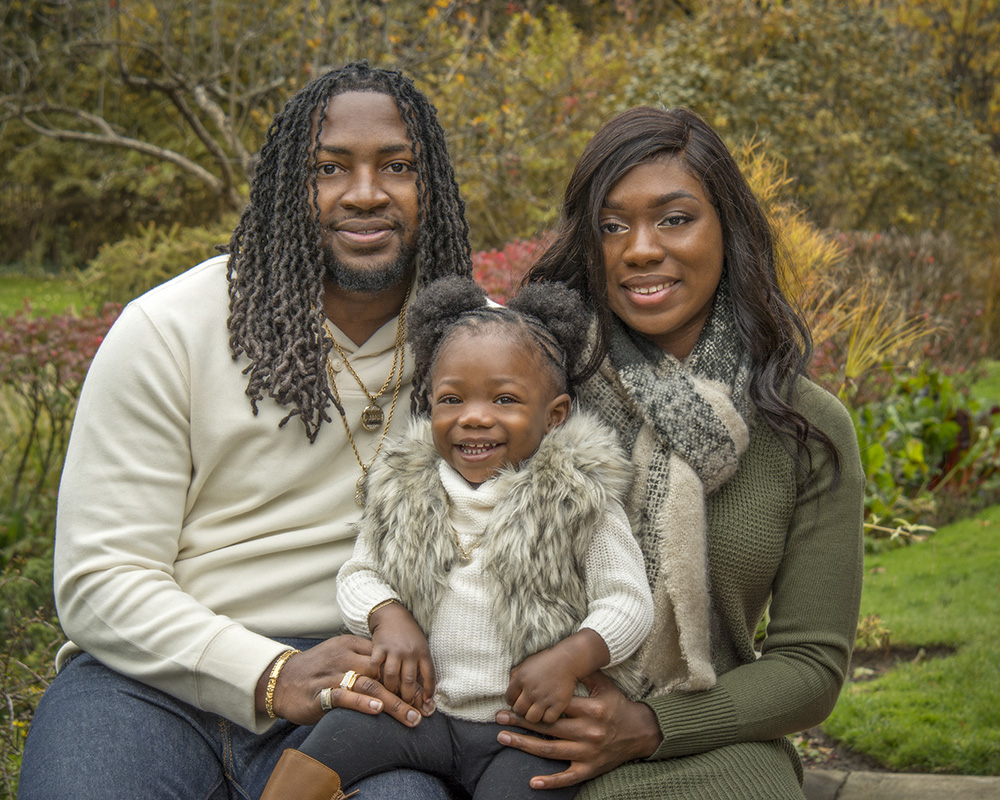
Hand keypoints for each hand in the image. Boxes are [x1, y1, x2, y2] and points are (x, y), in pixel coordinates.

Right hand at [255, 635, 424, 726]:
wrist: (280, 680)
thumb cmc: (315, 669)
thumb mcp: (340, 655)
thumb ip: (362, 660)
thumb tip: (391, 672)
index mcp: (351, 645)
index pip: (385, 658)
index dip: (405, 676)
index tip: (422, 694)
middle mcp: (344, 657)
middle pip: (382, 672)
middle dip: (405, 692)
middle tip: (423, 708)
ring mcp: (332, 675)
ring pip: (369, 685)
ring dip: (393, 703)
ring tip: (411, 716)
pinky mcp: (319, 693)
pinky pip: (343, 696)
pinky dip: (361, 702)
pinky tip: (377, 709)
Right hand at [368, 602, 435, 708]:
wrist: (392, 615)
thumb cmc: (408, 635)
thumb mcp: (421, 646)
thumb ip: (422, 666)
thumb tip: (427, 692)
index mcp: (423, 651)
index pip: (429, 675)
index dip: (429, 690)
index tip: (426, 702)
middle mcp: (409, 651)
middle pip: (409, 681)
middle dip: (407, 697)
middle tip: (405, 705)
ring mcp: (394, 649)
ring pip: (391, 677)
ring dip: (390, 689)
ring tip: (390, 695)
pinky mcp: (379, 647)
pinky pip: (375, 666)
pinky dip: (374, 676)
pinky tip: (375, 681)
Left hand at [495, 671, 662, 789]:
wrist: (640, 733)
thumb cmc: (619, 706)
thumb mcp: (605, 686)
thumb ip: (586, 675)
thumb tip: (568, 661)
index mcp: (592, 710)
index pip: (556, 706)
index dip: (534, 703)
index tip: (513, 701)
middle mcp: (589, 732)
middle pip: (549, 727)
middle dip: (522, 722)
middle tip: (500, 718)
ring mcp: (588, 753)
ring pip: (551, 750)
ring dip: (525, 744)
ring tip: (504, 738)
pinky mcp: (589, 769)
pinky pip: (567, 778)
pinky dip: (550, 781)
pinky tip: (532, 781)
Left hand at [506, 628, 610, 723]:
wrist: (568, 659)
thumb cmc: (546, 660)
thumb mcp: (526, 663)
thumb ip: (515, 675)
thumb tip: (509, 686)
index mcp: (521, 679)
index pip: (509, 698)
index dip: (513, 701)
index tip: (519, 700)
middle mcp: (531, 690)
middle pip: (518, 711)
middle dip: (522, 710)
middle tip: (528, 707)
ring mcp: (545, 698)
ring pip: (532, 718)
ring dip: (534, 716)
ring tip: (538, 711)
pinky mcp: (558, 704)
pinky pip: (548, 720)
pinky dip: (548, 718)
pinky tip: (549, 711)